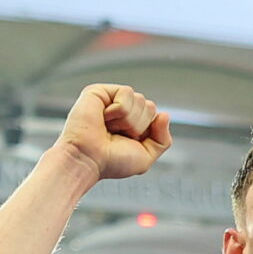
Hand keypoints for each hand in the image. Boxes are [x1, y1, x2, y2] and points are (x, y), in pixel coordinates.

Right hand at [53, 83, 170, 182]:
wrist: (88, 160)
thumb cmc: (110, 162)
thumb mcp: (146, 156)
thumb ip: (163, 139)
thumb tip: (164, 114)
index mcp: (131, 124)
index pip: (154, 115)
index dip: (146, 131)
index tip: (127, 143)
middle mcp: (121, 111)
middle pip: (149, 106)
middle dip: (138, 126)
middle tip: (116, 136)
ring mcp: (109, 100)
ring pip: (140, 99)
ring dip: (128, 120)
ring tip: (108, 128)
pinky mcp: (99, 92)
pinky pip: (127, 93)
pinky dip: (119, 110)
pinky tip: (104, 118)